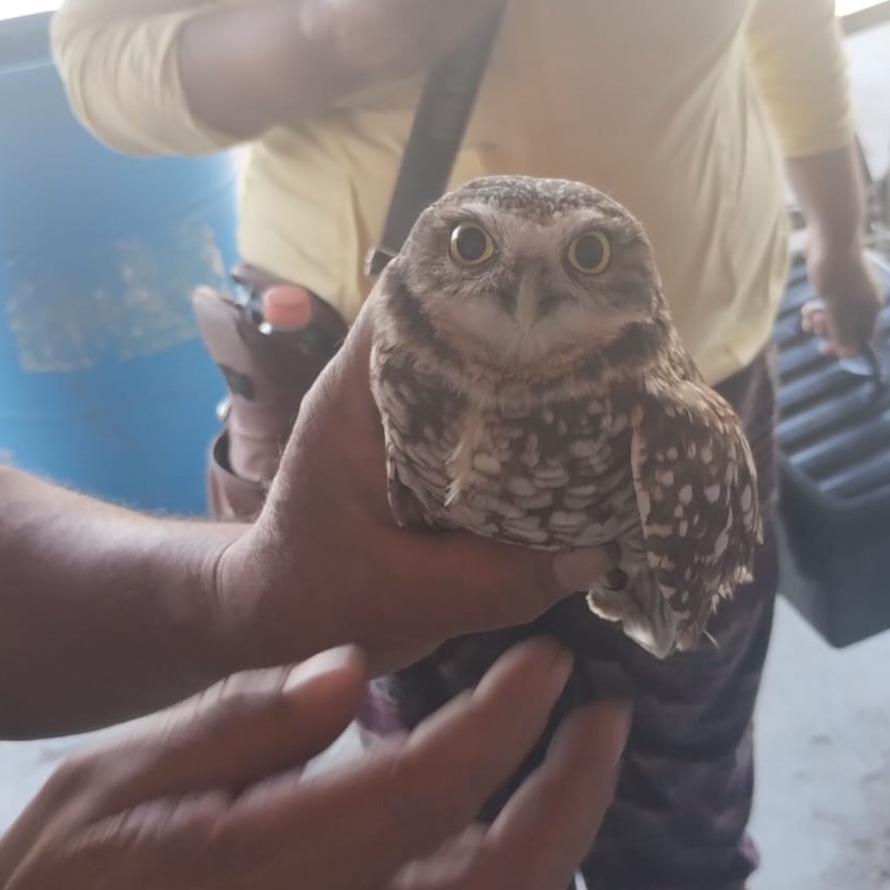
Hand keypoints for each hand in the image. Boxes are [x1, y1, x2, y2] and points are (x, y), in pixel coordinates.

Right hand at [0, 644, 626, 889]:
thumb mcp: (107, 785)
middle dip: (579, 795)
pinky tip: (470, 844)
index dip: (513, 715)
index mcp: (280, 868)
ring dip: (550, 852)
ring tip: (563, 776)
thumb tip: (355, 670)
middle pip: (510, 881)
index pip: (441, 781)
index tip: (554, 660)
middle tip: (609, 719)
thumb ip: (239, 724)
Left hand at [217, 311, 608, 674]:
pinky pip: (481, 408)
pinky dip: (527, 413)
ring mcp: (400, 409)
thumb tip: (598, 553)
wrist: (275, 613)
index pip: (414, 294)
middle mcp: (377, 384)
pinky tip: (585, 427)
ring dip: (535, 365)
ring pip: (475, 361)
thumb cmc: (315, 597)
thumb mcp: (401, 597)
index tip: (559, 279)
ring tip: (614, 365)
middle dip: (531, 319)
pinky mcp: (422, 440)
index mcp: (355, 394)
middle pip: (459, 319)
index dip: (487, 276)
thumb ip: (490, 582)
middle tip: (610, 328)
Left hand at [801, 235, 882, 358]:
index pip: (863, 338)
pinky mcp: (835, 285)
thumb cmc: (835, 272)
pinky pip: (827, 307)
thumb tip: (848, 353)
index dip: (844, 347)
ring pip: (835, 319)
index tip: (824, 349)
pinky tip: (805, 309)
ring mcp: (850, 293)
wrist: (830, 236)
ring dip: (819, 322)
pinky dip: (816, 311)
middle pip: (847, 330)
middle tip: (814, 323)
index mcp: (871, 308)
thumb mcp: (837, 306)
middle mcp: (864, 302)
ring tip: (807, 314)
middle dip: (828, 331)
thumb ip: (842, 330)